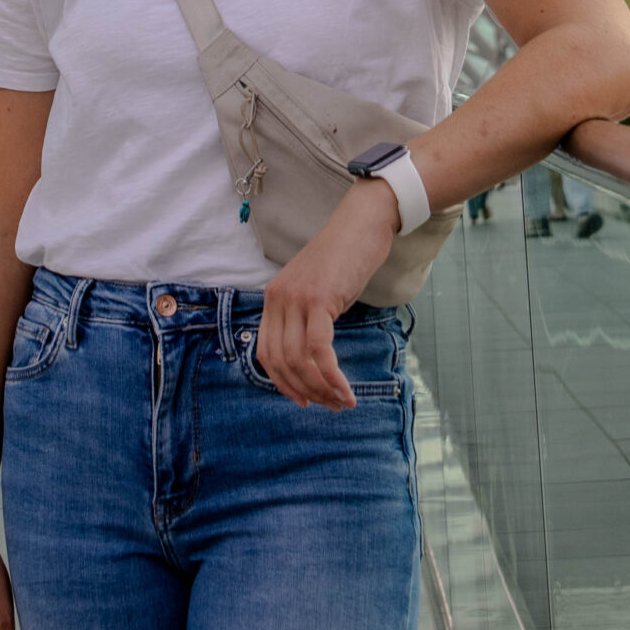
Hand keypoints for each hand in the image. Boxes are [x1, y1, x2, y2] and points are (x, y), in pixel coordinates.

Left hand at [256, 179, 397, 409]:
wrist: (363, 223)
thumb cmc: (345, 259)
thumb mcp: (316, 290)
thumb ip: (306, 318)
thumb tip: (310, 360)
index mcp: (273, 298)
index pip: (266, 353)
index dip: (283, 383)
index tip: (304, 400)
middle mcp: (278, 298)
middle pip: (281, 362)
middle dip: (306, 391)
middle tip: (331, 405)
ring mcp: (296, 298)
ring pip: (299, 360)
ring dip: (322, 389)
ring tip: (343, 402)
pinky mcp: (318, 299)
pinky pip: (319, 350)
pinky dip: (332, 376)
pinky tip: (346, 390)